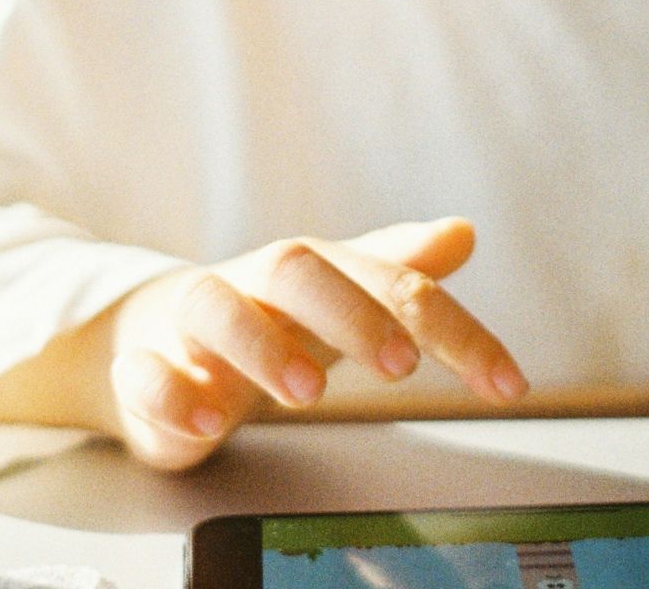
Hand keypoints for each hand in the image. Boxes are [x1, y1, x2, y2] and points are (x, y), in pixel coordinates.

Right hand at [104, 218, 525, 469]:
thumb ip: (398, 270)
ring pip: (214, 306)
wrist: (152, 338)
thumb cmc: (265, 317)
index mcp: (312, 270)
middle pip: (295, 269)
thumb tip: (463, 230)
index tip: (505, 383)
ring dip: (261, 345)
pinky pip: (144, 369)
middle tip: (401, 365)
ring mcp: (191, 325)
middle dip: (351, 314)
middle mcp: (253, 286)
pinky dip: (172, 390)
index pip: (389, 280)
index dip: (453, 330)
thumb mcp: (337, 295)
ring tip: (306, 393)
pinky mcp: (143, 369)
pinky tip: (207, 418)